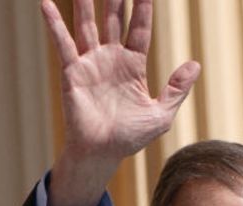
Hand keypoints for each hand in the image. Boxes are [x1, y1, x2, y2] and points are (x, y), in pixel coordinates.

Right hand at [42, 0, 199, 205]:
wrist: (101, 154)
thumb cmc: (129, 138)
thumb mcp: (161, 114)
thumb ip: (177, 89)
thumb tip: (195, 64)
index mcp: (133, 65)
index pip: (140, 28)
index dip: (143, 7)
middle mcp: (111, 58)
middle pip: (115, 19)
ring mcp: (90, 63)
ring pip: (88, 24)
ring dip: (86, 2)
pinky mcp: (72, 72)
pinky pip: (62, 44)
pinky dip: (54, 23)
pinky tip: (47, 4)